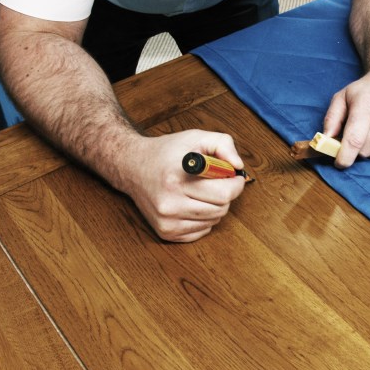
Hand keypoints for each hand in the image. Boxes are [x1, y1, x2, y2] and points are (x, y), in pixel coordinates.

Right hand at [118, 130, 246, 241]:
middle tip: (216, 182)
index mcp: (177, 178)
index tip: (233, 176)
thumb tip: (238, 167)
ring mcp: (167, 220)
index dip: (235, 184)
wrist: (132, 166)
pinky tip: (192, 203)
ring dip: (215, 206)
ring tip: (201, 191)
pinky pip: (202, 231)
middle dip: (226, 194)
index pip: (224, 193)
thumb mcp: (196, 137)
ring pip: (214, 220)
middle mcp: (169, 203)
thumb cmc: (167, 152)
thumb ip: (223, 145)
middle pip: (221, 208)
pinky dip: (203, 218)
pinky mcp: (166, 232)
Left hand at [324, 71, 369, 167]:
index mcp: (366, 106)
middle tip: (357, 134)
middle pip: (364, 151)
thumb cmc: (366, 90)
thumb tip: (327, 140)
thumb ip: (331, 119)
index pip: (355, 140)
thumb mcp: (341, 97)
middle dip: (356, 148)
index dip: (345, 156)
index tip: (339, 163)